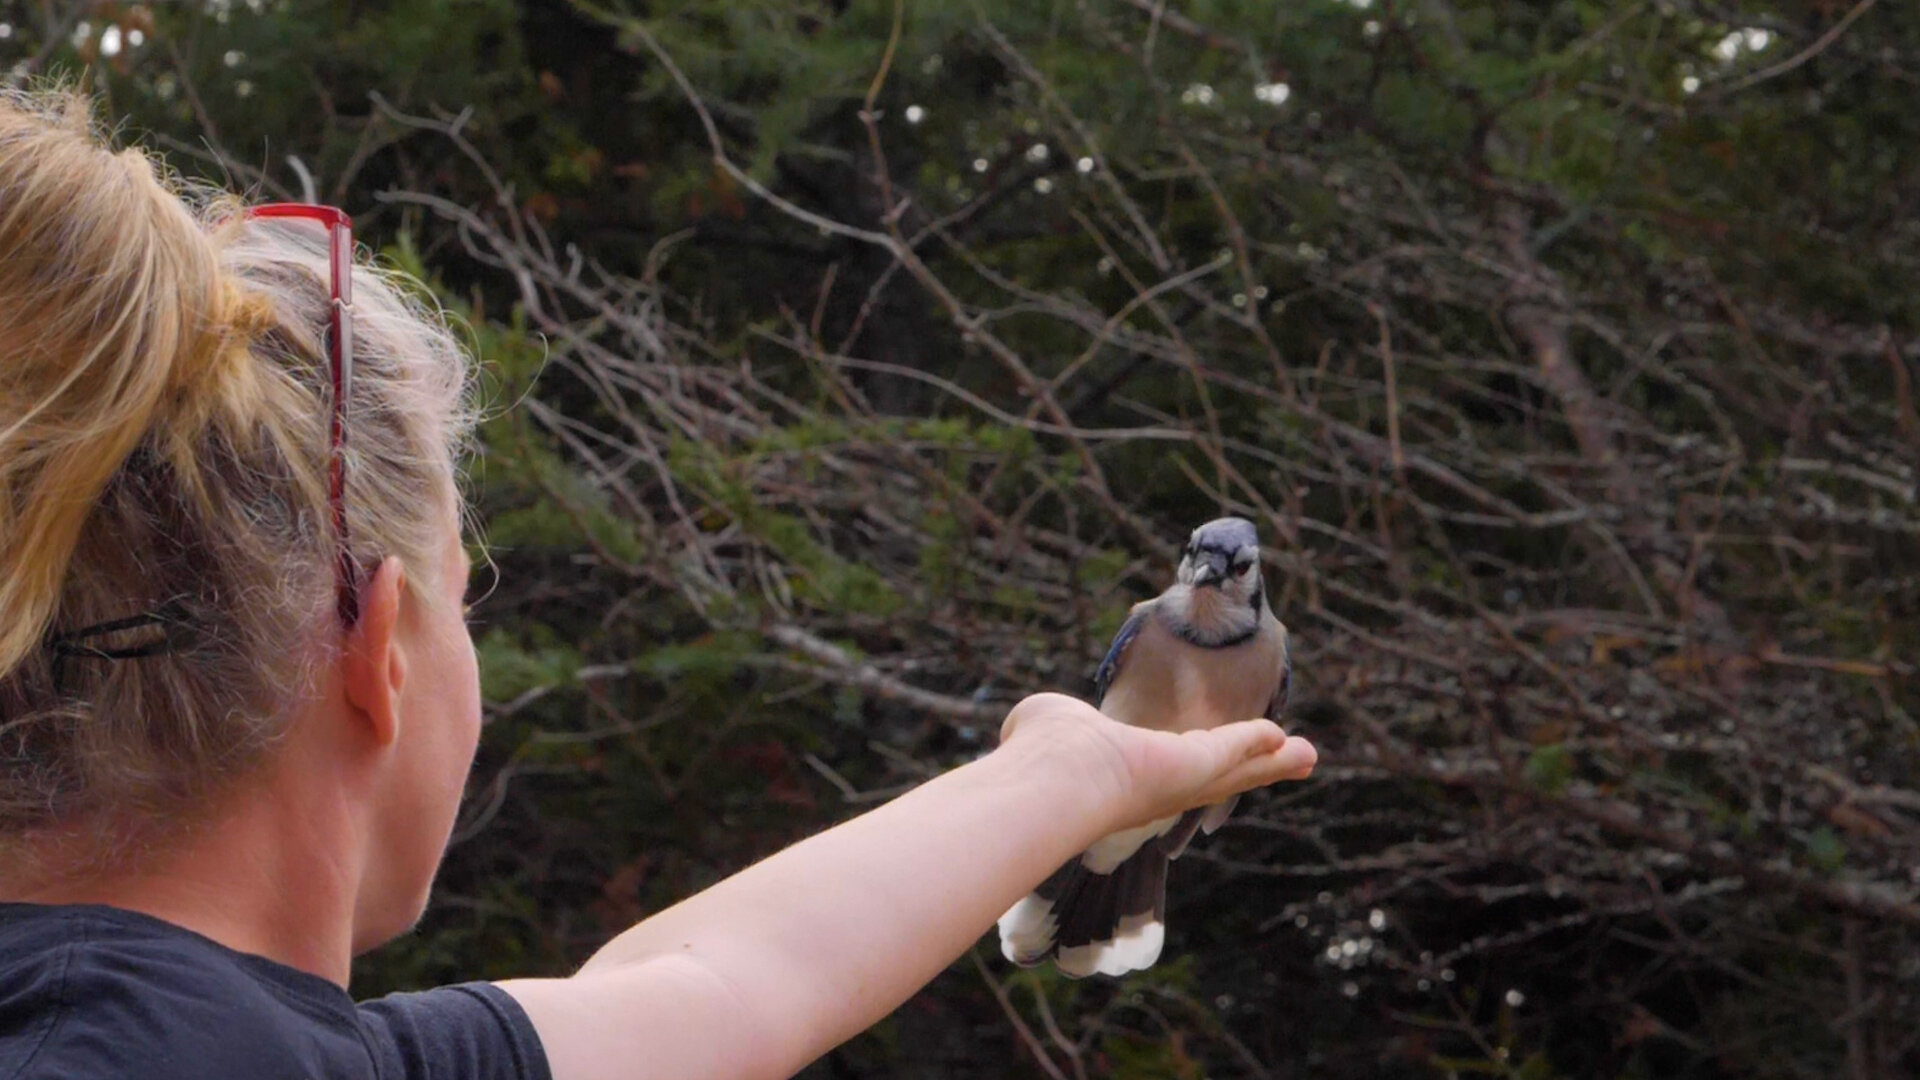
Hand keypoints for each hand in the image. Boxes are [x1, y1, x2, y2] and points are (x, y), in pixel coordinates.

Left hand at [998, 692, 1316, 829]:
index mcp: (1128, 778)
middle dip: (1253, 769)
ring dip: (1274, 762)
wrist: (1056, 776)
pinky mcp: (1201, 765)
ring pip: (1239, 769)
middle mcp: (1161, 787)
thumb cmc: (1039, 753)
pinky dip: (1263, 744)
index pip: (1167, 772)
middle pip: (1218, 776)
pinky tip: (1294, 744)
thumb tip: (1029, 724)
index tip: (1212, 763)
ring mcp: (1185, 781)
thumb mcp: (1047, 724)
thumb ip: (1048, 724)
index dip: (1193, 766)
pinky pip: (1239, 750)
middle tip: (1286, 764)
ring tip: (1309, 756)